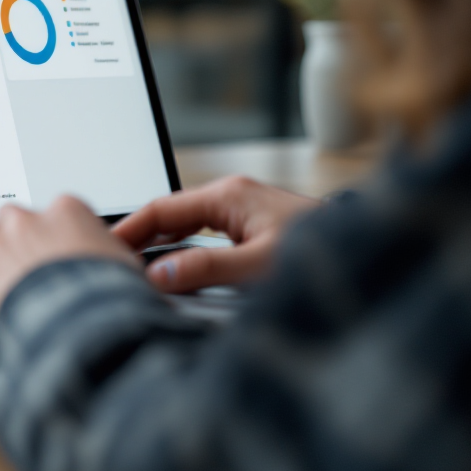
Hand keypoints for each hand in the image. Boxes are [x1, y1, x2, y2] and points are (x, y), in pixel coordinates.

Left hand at [0, 196, 139, 336]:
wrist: (92, 323)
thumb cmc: (116, 303)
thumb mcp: (128, 275)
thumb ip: (115, 266)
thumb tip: (125, 279)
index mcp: (70, 214)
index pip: (54, 211)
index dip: (47, 232)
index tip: (47, 250)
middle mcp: (28, 222)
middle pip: (6, 217)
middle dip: (1, 234)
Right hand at [113, 176, 316, 293]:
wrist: (367, 250)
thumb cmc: (321, 253)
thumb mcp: (260, 266)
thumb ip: (207, 269)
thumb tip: (159, 275)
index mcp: (227, 195)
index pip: (161, 208)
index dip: (128, 229)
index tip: (103, 247)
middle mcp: (230, 195)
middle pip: (169, 214)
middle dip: (139, 236)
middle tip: (110, 261)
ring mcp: (241, 208)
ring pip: (186, 224)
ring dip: (160, 243)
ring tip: (133, 267)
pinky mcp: (251, 225)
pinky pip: (203, 232)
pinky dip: (182, 247)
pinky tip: (174, 267)